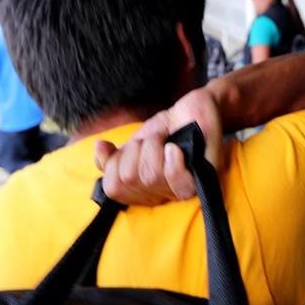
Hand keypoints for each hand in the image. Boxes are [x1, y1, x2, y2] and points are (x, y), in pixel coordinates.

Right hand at [95, 86, 223, 205]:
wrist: (194, 110)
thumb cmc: (167, 130)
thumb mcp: (133, 143)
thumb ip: (112, 156)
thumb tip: (100, 148)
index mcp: (143, 190)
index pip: (113, 189)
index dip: (114, 164)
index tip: (129, 147)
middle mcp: (162, 194)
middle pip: (129, 179)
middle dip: (134, 149)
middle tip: (151, 139)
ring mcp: (183, 188)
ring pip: (150, 177)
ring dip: (152, 147)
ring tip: (163, 138)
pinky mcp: (204, 178)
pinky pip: (178, 181)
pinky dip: (172, 160)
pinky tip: (174, 147)